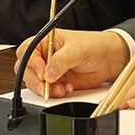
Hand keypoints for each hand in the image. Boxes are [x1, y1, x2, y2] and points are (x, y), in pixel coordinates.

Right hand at [15, 29, 129, 98]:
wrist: (109, 60)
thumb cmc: (93, 45)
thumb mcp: (77, 49)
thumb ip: (61, 60)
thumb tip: (48, 74)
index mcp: (45, 41)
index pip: (27, 50)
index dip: (30, 61)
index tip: (42, 71)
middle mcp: (44, 56)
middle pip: (26, 69)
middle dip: (35, 79)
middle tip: (47, 85)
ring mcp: (49, 71)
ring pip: (34, 82)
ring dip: (45, 89)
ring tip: (61, 88)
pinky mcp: (56, 83)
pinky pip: (46, 92)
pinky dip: (53, 94)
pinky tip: (66, 89)